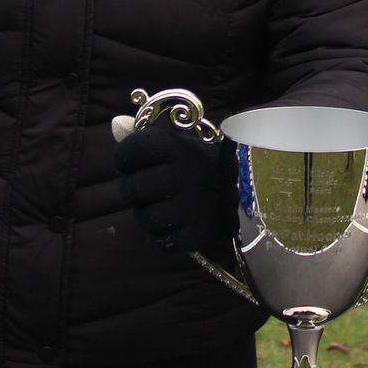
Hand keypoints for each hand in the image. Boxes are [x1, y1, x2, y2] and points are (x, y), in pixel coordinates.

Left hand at [114, 126, 229, 249]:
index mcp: (179, 147)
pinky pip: (161, 243)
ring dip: (146, 216)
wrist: (252, 191)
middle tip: (143, 189)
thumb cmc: (200, 166)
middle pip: (131, 189)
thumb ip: (143, 137)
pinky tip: (174, 225)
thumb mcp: (177, 145)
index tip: (127, 163)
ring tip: (161, 207)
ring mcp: (194, 207)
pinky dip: (162, 237)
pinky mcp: (199, 234)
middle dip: (131, 191)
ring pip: (144, 219)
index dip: (123, 157)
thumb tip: (115, 124)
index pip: (133, 149)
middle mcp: (186, 175)